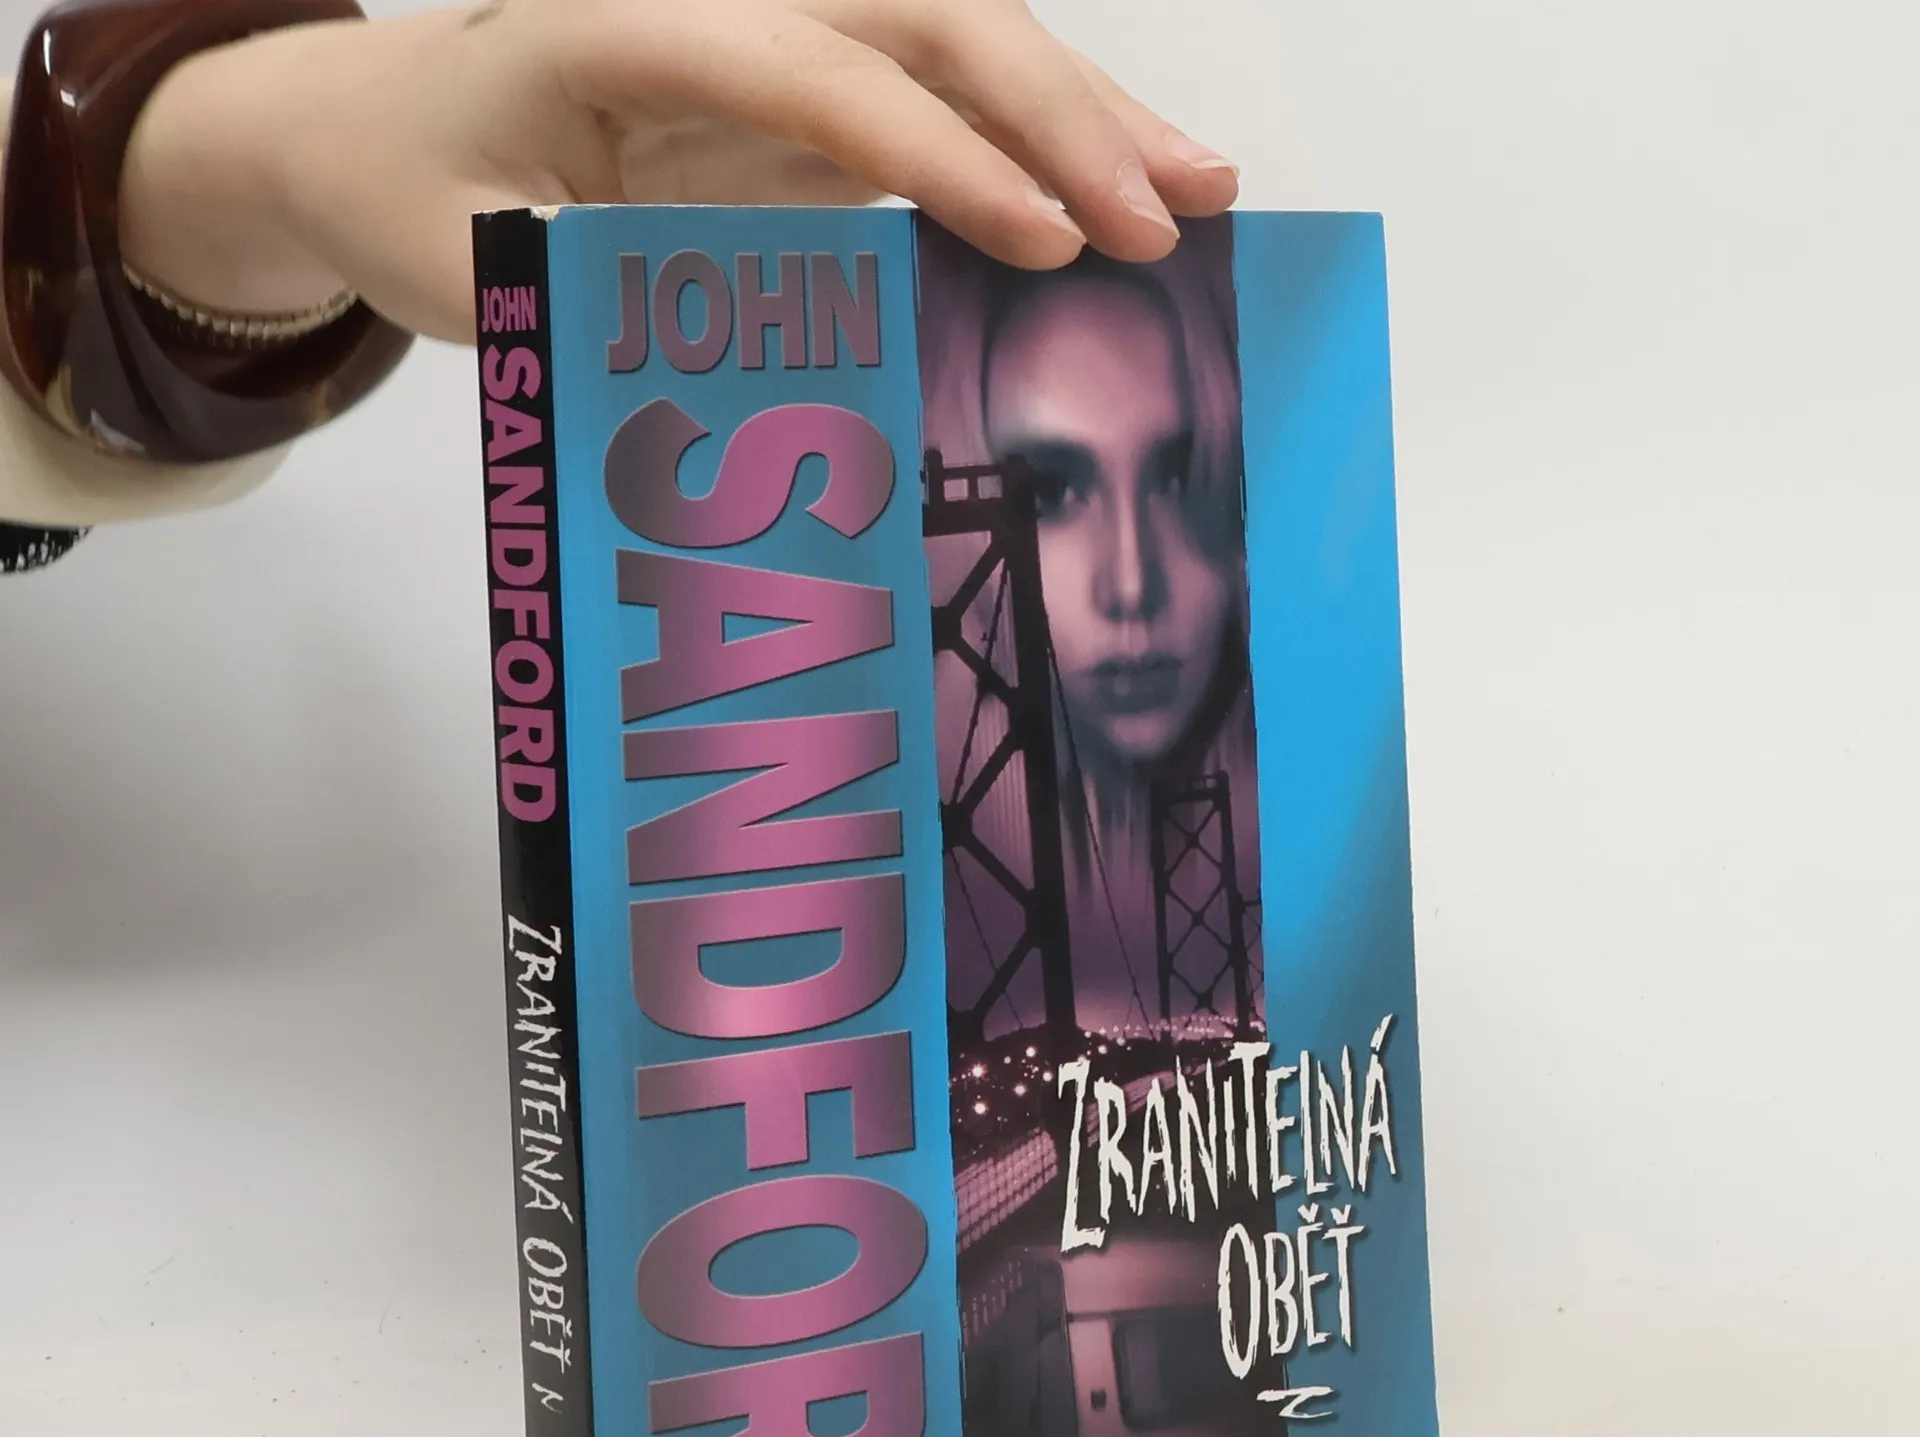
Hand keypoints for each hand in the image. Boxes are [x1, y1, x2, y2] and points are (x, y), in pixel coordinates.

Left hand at [119, 0, 1239, 343]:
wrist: (383, 131)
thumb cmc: (417, 195)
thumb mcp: (466, 266)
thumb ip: (584, 297)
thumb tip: (744, 373)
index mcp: (626, 27)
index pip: (815, 75)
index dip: (940, 156)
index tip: (1043, 239)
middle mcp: (725, 3)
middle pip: (926, 22)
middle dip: (1059, 118)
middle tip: (1170, 217)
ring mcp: (779, 39)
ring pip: (962, 42)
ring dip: (1089, 113)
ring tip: (1209, 188)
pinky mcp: (810, 94)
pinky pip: (948, 102)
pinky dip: (1043, 148)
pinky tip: (1124, 194)